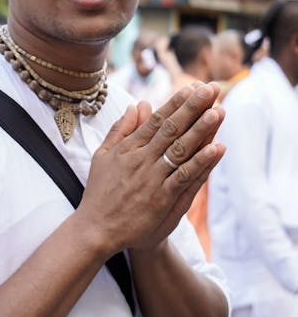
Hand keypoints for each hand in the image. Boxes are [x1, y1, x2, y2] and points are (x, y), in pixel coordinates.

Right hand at [79, 82, 225, 253]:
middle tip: (211, 89)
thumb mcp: (103, 156)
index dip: (176, 103)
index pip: (157, 120)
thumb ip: (120, 130)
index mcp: (128, 148)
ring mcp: (153, 179)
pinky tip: (217, 148)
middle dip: (193, 108)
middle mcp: (142, 160)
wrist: (97, 229)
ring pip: (181, 149)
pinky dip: (201, 162)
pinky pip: (185, 177)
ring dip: (202, 130)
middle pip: (172, 129)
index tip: (192, 87)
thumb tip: (136, 105)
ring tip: (219, 111)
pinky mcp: (162, 199)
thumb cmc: (100, 193)